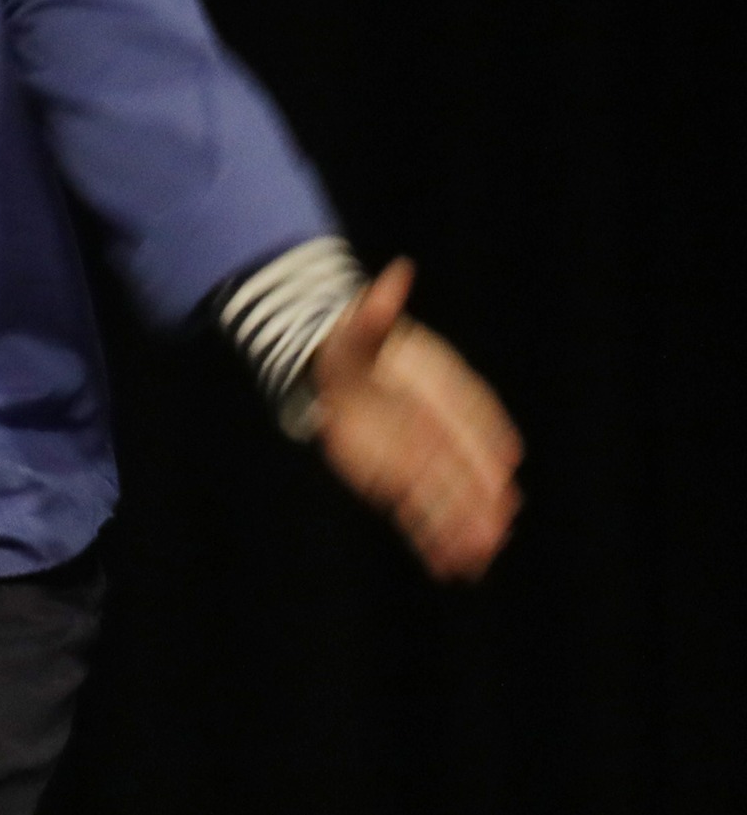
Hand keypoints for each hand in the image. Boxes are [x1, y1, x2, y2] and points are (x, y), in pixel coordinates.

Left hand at [309, 257, 522, 579]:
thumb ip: (380, 309)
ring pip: (443, 499)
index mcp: (439, 392)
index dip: (485, 441)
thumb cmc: (357, 344)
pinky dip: (430, 539)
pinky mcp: (394, 479)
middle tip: (496, 530)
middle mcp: (435, 430)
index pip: (469, 417)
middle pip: (463, 468)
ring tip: (477, 559)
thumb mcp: (360, 325)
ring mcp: (418, 459)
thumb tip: (397, 271)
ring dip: (459, 528)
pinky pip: (416, 514)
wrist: (335, 366)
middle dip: (478, 499)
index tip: (504, 464)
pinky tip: (448, 567)